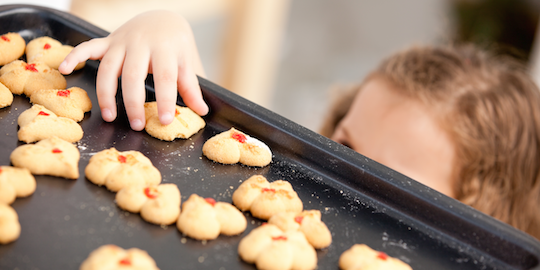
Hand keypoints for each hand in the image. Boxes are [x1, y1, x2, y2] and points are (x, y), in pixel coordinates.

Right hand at [59, 10, 208, 130]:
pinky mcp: (107, 41)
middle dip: (134, 102)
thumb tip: (203, 111)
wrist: (162, 18)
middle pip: (133, 75)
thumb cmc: (176, 47)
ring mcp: (122, 41)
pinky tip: (65, 69)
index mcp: (166, 49)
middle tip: (137, 125)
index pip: (166, 77)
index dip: (166, 99)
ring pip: (109, 67)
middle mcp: (142, 44)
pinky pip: (87, 47)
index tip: (166, 120)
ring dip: (106, 92)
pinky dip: (74, 55)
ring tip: (109, 116)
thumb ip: (192, 87)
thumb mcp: (187, 63)